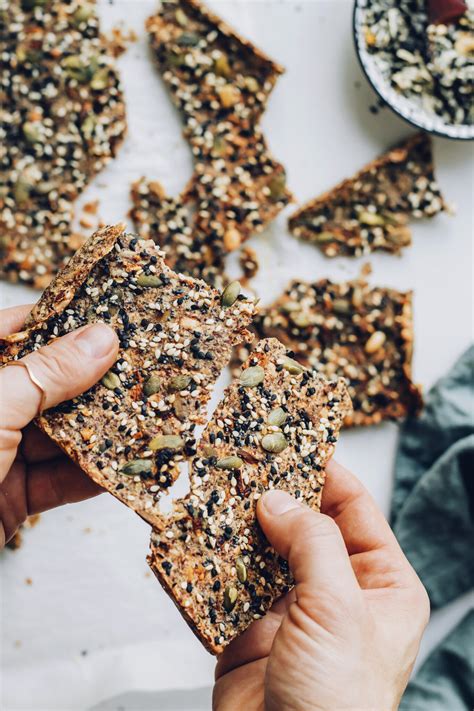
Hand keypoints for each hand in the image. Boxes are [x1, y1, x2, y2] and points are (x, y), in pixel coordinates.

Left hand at [0, 305, 118, 548]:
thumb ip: (46, 373)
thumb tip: (100, 338)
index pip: (12, 330)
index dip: (61, 321)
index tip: (107, 316)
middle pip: (44, 383)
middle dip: (91, 380)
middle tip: (138, 366)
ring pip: (57, 433)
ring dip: (99, 430)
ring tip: (143, 413)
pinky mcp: (9, 496)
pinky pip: (58, 479)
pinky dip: (90, 475)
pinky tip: (122, 465)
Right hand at [214, 460, 429, 710]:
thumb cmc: (337, 703)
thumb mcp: (338, 609)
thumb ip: (311, 542)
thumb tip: (277, 497)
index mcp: (381, 584)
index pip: (355, 509)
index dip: (326, 472)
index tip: (296, 439)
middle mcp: (337, 591)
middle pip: (304, 523)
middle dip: (275, 494)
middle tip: (246, 456)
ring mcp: (292, 607)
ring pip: (263, 548)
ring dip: (239, 523)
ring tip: (215, 484)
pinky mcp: (250, 626)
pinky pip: (229, 580)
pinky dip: (211, 559)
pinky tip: (193, 535)